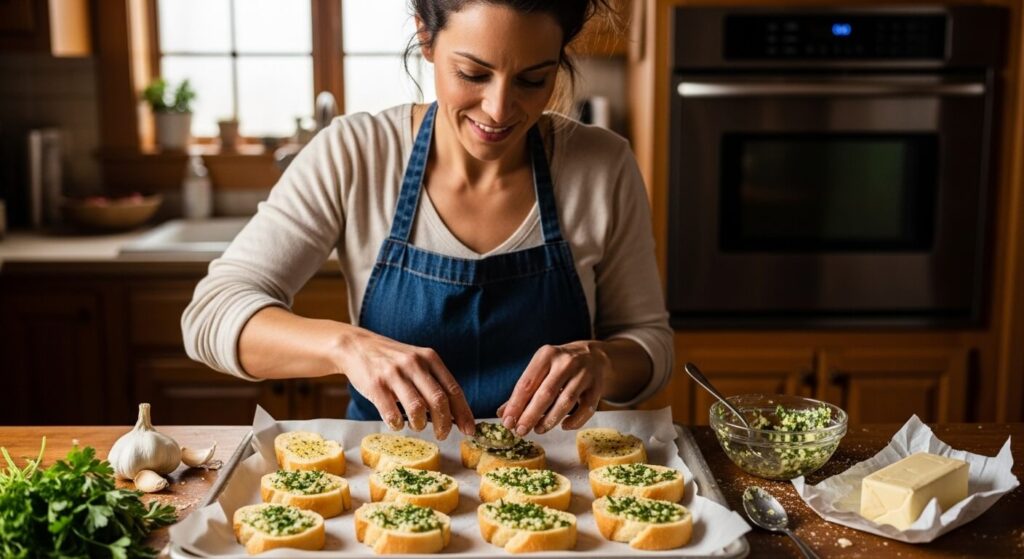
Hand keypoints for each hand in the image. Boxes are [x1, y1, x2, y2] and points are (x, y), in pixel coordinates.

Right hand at [335, 328, 474, 438]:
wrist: (356, 346)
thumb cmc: (392, 360)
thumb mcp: (417, 361)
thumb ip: (433, 382)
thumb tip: (453, 415)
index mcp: (429, 358)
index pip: (453, 389)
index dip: (463, 413)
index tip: (469, 430)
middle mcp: (414, 364)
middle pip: (438, 400)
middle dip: (444, 424)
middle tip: (443, 435)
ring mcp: (394, 374)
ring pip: (417, 408)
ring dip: (420, 425)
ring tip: (417, 426)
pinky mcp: (375, 385)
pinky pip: (391, 413)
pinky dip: (397, 425)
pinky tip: (397, 424)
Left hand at [497, 341, 607, 436]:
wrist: (592, 356)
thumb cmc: (559, 366)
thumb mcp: (540, 370)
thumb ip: (523, 392)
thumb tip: (503, 414)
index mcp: (546, 355)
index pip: (527, 383)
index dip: (516, 405)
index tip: (507, 422)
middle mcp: (566, 362)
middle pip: (546, 393)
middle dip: (531, 415)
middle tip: (520, 431)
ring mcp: (584, 374)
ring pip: (566, 401)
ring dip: (550, 420)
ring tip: (539, 430)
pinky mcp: (597, 387)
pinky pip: (587, 409)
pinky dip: (575, 421)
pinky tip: (563, 426)